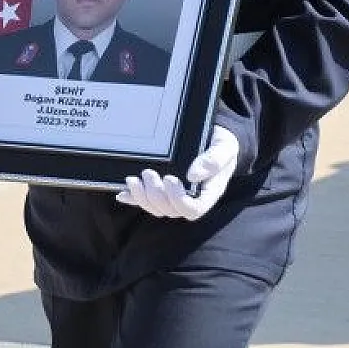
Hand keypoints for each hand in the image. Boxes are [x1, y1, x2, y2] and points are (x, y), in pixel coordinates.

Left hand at [116, 126, 239, 220]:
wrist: (215, 137)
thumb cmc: (222, 144)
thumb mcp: (225, 147)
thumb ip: (214, 160)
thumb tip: (193, 175)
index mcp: (208, 192)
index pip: (193, 209)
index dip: (178, 200)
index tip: (170, 179)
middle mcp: (191, 198)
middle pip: (170, 210)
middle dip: (155, 195)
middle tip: (148, 173)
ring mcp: (175, 195)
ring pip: (156, 209)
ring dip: (142, 197)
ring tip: (133, 179)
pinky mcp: (163, 189)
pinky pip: (146, 200)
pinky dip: (133, 198)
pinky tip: (123, 193)